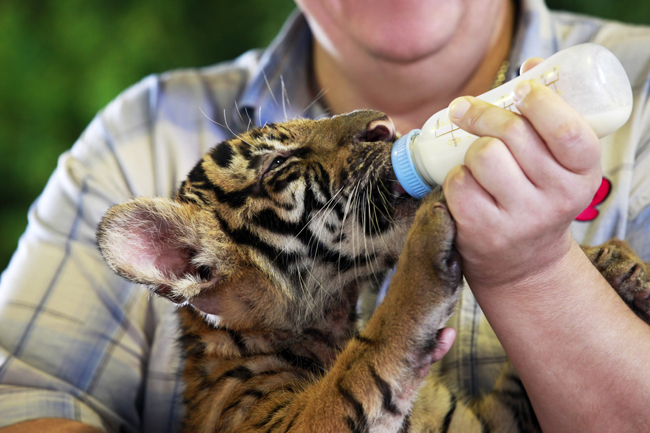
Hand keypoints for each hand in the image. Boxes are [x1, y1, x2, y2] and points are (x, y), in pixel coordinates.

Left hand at [442, 60, 602, 290]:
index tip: (520, 89)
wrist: (522, 262)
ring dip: (471, 151)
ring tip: (477, 163)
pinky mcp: (484, 232)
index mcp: (583, 173)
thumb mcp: (557, 162)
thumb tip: (531, 63)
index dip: (540, 102)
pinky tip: (466, 188)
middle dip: (482, 114)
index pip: (566, 130)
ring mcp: (521, 219)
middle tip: (465, 109)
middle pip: (512, 135)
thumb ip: (549, 114)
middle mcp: (558, 198)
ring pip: (482, 156)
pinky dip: (455, 178)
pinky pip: (458, 183)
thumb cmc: (536, 194)